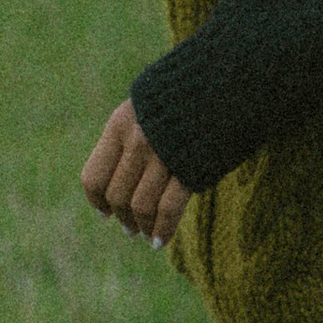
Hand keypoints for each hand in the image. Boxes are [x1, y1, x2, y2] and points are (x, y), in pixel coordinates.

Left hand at [80, 97, 193, 243]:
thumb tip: (118, 174)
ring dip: (142, 226)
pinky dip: (163, 230)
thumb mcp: (147, 106)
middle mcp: (136, 141)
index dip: (97, 201)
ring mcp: (163, 155)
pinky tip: (160, 242)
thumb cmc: (187, 95)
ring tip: (145, 236)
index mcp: (120, 125)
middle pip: (118, 196)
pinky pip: (169, 208)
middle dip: (123, 218)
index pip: (94, 176)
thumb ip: (130, 135)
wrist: (228, 80)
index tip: (104, 214)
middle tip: (130, 229)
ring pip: (141, 205)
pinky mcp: (190, 168)